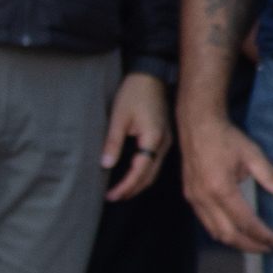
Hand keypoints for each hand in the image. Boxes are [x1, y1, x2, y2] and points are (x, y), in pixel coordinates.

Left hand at [99, 71, 170, 204]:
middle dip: (132, 190)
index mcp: (152, 138)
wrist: (152, 75)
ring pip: (154, 172)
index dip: (125, 186)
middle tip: (113, 197)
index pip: (139, 171)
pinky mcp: (165, 138)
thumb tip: (106, 165)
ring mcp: (167, 141)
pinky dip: (144, 173)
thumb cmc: (135, 93)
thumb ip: (113, 142)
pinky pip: (156, 163)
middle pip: (149, 176)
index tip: (111, 195)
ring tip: (121, 190)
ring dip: (138, 183)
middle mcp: (164, 143)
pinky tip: (133, 175)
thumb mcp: (119, 117)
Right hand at [181, 108, 272, 252]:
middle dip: (250, 246)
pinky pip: (206, 223)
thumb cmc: (225, 137)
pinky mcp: (190, 197)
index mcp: (220, 188)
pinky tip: (236, 231)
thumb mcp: (252, 152)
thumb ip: (269, 174)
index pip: (245, 222)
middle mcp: (204, 198)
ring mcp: (194, 199)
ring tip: (254, 244)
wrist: (197, 124)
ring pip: (215, 232)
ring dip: (235, 242)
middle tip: (268, 249)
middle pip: (228, 235)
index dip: (262, 235)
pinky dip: (222, 232)